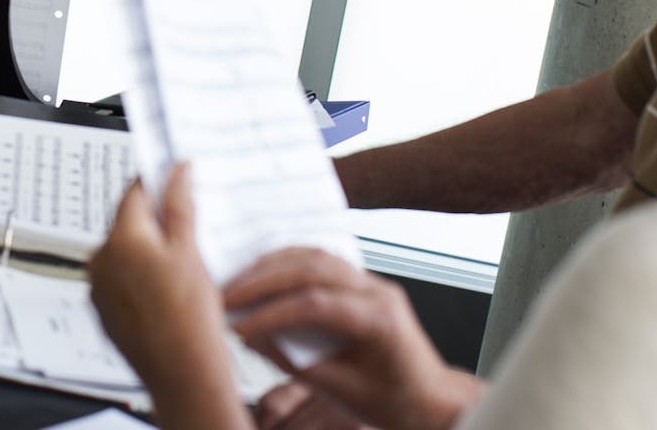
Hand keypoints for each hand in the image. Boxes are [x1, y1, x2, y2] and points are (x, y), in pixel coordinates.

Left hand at [88, 165, 249, 429]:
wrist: (182, 373)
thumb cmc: (189, 319)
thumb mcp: (191, 251)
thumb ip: (180, 205)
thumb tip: (177, 170)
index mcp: (121, 239)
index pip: (134, 192)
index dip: (156, 181)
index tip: (172, 176)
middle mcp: (100, 259)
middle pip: (127, 221)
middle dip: (154, 220)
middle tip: (187, 227)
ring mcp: (98, 286)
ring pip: (124, 251)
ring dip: (146, 248)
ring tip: (180, 267)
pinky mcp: (102, 308)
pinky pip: (119, 278)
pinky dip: (138, 275)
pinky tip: (165, 290)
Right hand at [225, 248, 483, 429]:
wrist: (429, 400)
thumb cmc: (395, 400)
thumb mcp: (341, 390)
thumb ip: (295, 362)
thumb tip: (253, 338)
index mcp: (381, 319)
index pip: (315, 305)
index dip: (271, 314)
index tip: (238, 325)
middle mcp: (379, 292)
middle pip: (312, 270)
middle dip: (263, 281)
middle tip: (228, 295)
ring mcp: (372, 283)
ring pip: (315, 256)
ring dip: (273, 265)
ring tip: (239, 281)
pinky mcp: (361, 283)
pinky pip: (322, 260)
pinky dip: (289, 263)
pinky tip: (265, 273)